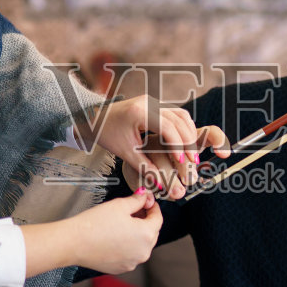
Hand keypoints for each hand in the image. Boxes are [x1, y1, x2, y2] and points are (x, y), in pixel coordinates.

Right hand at [67, 192, 164, 273]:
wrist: (74, 243)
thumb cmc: (95, 223)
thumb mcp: (119, 205)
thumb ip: (137, 200)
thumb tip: (146, 196)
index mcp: (146, 235)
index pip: (158, 219)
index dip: (153, 207)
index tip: (148, 201)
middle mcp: (144, 252)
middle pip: (152, 233)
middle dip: (145, 220)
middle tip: (134, 209)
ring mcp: (133, 263)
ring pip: (141, 245)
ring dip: (137, 234)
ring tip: (123, 223)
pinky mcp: (122, 269)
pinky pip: (130, 255)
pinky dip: (128, 246)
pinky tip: (115, 237)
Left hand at [96, 95, 229, 199]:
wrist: (93, 117)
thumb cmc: (106, 133)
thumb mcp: (124, 152)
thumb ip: (144, 167)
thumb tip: (161, 185)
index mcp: (139, 112)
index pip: (167, 128)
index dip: (177, 145)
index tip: (182, 162)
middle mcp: (148, 103)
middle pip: (178, 120)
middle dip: (188, 141)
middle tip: (193, 161)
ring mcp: (153, 102)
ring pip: (181, 115)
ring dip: (189, 133)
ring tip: (192, 153)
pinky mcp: (154, 105)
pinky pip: (175, 114)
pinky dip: (184, 127)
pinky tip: (186, 142)